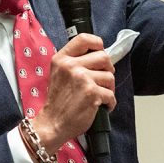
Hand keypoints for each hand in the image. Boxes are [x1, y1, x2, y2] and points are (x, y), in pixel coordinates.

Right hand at [34, 33, 115, 152]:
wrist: (53, 123)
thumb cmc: (58, 101)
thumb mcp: (59, 73)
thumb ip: (73, 62)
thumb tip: (98, 55)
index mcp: (62, 59)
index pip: (84, 38)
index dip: (97, 44)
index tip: (100, 52)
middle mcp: (71, 66)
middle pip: (103, 57)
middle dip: (108, 69)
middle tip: (103, 79)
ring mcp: (82, 79)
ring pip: (110, 76)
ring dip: (109, 88)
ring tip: (100, 95)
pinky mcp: (92, 93)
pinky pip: (111, 94)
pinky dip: (110, 102)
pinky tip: (102, 106)